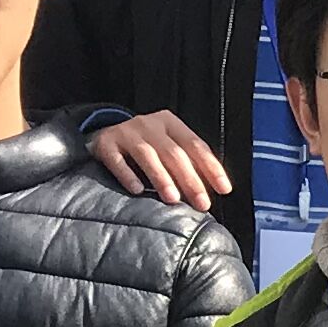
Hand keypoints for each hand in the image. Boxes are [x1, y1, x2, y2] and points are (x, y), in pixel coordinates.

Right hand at [91, 110, 230, 212]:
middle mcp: (149, 124)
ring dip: (162, 178)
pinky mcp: (105, 144)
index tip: (225, 189)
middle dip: (191, 180)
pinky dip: (128, 175)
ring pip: (148, 155)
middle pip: (174, 153)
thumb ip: (188, 164)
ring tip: (173, 199)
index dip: (211, 167)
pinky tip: (137, 190)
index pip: (196, 145)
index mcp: (170, 123)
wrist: (102, 135)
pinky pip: (117, 161)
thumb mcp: (167, 147)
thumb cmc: (145, 147)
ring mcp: (126, 132)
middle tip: (202, 203)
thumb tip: (215, 191)